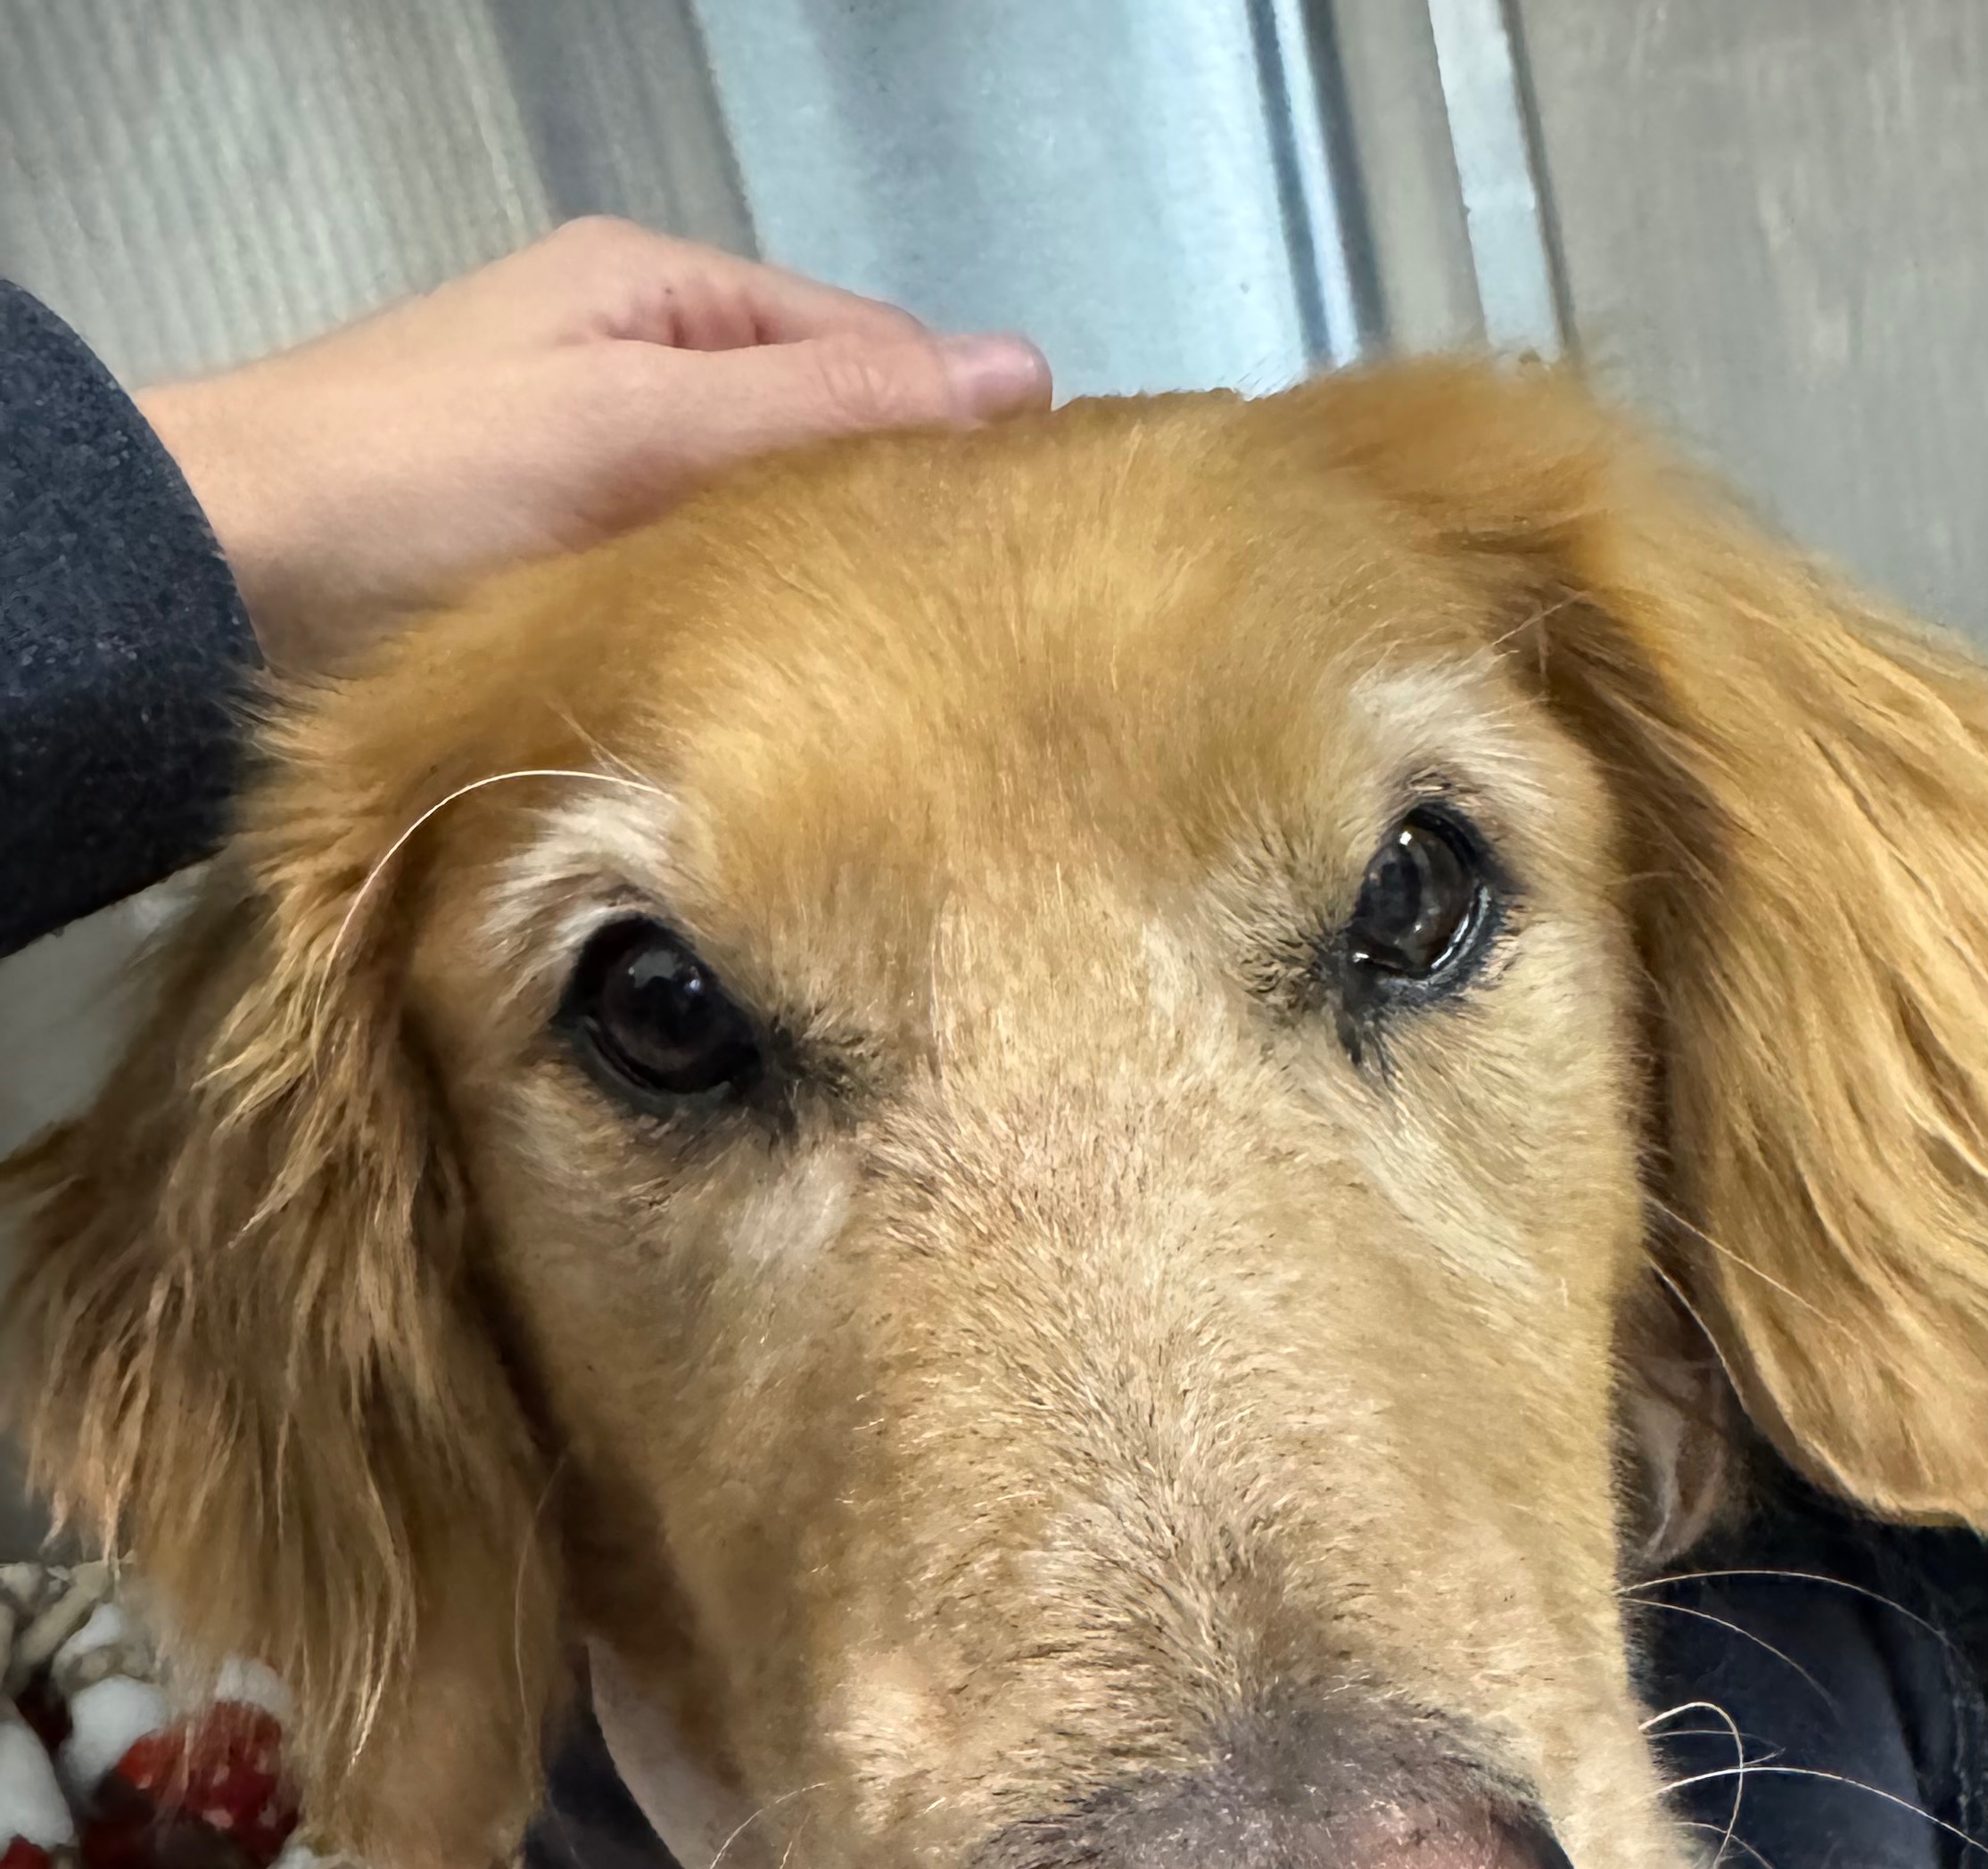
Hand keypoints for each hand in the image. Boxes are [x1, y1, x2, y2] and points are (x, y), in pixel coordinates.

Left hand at [139, 218, 1050, 669]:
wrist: (213, 587)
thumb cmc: (419, 487)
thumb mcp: (642, 425)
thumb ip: (826, 404)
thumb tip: (1024, 376)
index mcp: (662, 298)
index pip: (871, 350)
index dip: (954, 439)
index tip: (1031, 547)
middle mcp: (639, 374)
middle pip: (824, 442)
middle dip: (897, 524)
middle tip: (982, 637)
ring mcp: (604, 480)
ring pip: (769, 529)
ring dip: (827, 597)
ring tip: (906, 683)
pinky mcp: (570, 578)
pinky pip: (705, 597)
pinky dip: (754, 642)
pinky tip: (794, 709)